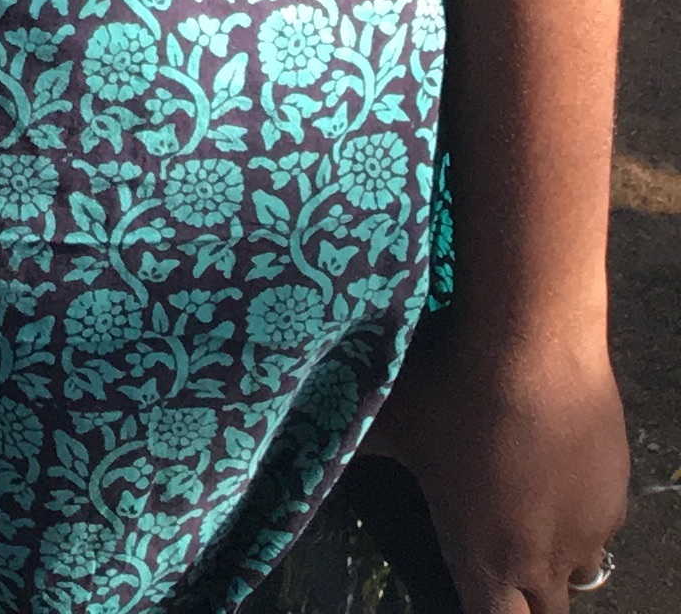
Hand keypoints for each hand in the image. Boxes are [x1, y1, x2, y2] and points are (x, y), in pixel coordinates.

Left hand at [364, 310, 626, 613]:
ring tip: (528, 513)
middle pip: (544, 613)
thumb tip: (315, 445)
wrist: (533, 344)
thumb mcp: (391, 422)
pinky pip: (599, 524)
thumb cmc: (452, 389)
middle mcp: (543, 561)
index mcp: (485, 559)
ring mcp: (586, 532)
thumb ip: (361, 448)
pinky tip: (555, 470)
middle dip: (524, 597)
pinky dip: (579, 511)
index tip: (471, 591)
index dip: (482, 612)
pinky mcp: (615, 497)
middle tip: (503, 562)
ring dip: (554, 556)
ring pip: (577, 571)